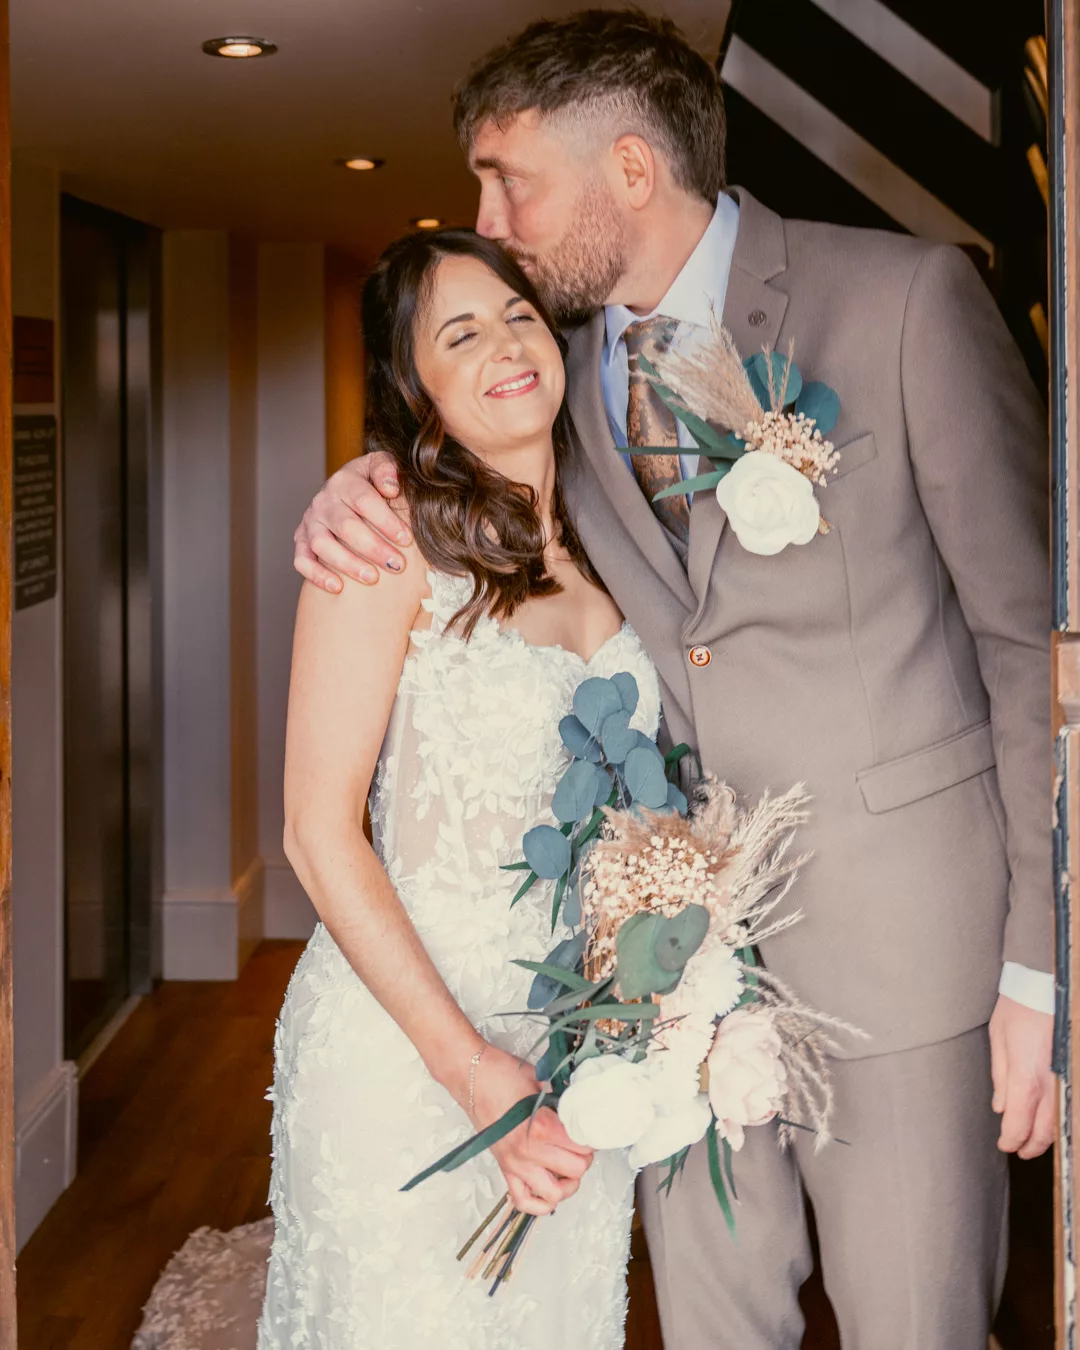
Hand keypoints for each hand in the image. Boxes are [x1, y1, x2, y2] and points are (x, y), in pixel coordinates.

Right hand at [293, 452, 408, 592]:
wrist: (345, 493)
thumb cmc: (371, 485)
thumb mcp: (380, 467)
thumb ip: (387, 469)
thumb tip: (391, 488)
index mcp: (345, 480)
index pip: (364, 500)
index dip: (386, 520)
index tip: (406, 539)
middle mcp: (324, 501)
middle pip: (345, 525)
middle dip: (373, 547)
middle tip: (396, 565)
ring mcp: (310, 522)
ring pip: (322, 544)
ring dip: (348, 563)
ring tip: (372, 578)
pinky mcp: (301, 541)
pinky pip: (302, 560)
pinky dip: (317, 575)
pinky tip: (338, 587)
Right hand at [470, 1047, 593, 1216]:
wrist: (471, 1075)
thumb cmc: (501, 1074)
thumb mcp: (542, 1081)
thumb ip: (563, 1099)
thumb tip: (581, 1108)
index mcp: (542, 1127)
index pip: (583, 1147)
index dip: (591, 1138)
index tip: (589, 1130)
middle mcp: (529, 1151)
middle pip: (575, 1171)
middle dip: (583, 1158)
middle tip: (580, 1145)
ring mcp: (515, 1163)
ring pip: (554, 1194)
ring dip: (566, 1183)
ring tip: (567, 1166)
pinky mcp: (504, 1168)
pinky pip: (523, 1201)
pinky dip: (539, 1203)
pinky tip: (547, 1187)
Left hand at [989, 994, 1055, 1158]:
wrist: (1045, 983)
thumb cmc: (1018, 1007)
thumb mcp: (998, 1039)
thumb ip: (1000, 1076)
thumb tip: (1000, 1106)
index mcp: (1025, 1078)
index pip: (1019, 1125)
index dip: (1011, 1140)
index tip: (1005, 1144)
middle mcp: (1050, 1083)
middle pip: (1045, 1130)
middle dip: (1032, 1145)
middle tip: (1021, 1150)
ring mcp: (1066, 1077)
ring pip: (1062, 1120)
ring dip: (1049, 1135)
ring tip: (1036, 1139)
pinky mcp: (1071, 1070)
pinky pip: (1069, 1102)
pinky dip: (1062, 1116)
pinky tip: (1053, 1117)